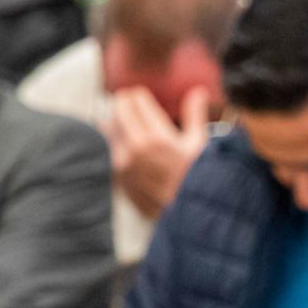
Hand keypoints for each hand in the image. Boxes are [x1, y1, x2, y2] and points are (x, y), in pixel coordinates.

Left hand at [108, 85, 209, 217]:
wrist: (190, 215)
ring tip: (123, 120)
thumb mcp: (200, 144)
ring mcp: (123, 164)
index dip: (139, 95)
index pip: (136, 101)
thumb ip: (195, 114)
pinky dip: (113, 142)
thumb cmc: (199, 179)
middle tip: (129, 101)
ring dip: (115, 121)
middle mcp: (135, 148)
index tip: (140, 95)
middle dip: (124, 104)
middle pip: (118, 111)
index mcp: (157, 137)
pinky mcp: (118, 177)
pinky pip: (109, 150)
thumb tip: (199, 91)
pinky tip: (122, 142)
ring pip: (108, 129)